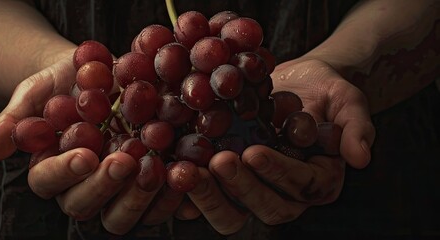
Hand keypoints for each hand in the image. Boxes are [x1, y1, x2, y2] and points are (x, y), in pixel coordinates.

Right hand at [0, 55, 163, 234]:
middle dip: (106, 187)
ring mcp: (113, 191)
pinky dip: (172, 195)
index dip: (65, 172)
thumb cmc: (60, 84)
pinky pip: (156, 205)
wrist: (97, 76)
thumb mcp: (36, 91)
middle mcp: (80, 188)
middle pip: (84, 205)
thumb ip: (16, 119)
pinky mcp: (144, 186)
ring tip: (159, 168)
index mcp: (50, 169)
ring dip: (139, 198)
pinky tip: (186, 175)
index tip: (86, 155)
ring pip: (119, 215)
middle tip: (126, 161)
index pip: (48, 182)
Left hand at [186, 59, 375, 234]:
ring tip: (185, 172)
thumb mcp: (346, 100)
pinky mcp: (224, 185)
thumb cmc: (321, 94)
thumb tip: (361, 158)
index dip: (277, 172)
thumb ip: (356, 126)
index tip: (253, 152)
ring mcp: (252, 193)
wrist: (290, 86)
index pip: (299, 186)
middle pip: (264, 208)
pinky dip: (186, 193)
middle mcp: (284, 196)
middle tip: (218, 161)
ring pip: (232, 213)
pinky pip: (205, 200)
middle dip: (240, 187)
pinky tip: (168, 171)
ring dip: (208, 198)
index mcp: (316, 182)